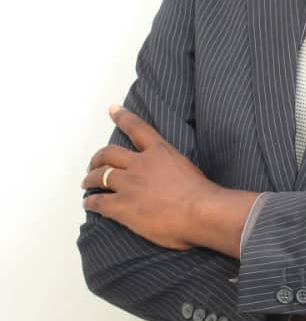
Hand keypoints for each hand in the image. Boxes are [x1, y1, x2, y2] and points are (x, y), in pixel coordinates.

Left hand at [82, 105, 257, 254]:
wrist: (201, 211)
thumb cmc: (203, 195)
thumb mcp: (189, 170)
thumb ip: (175, 169)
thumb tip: (175, 180)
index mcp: (159, 152)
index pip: (136, 128)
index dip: (122, 117)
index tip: (113, 109)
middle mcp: (140, 164)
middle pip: (109, 153)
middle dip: (98, 157)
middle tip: (94, 163)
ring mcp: (128, 185)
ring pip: (100, 176)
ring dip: (90, 178)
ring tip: (87, 182)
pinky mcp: (122, 206)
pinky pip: (99, 201)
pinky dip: (91, 202)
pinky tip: (89, 203)